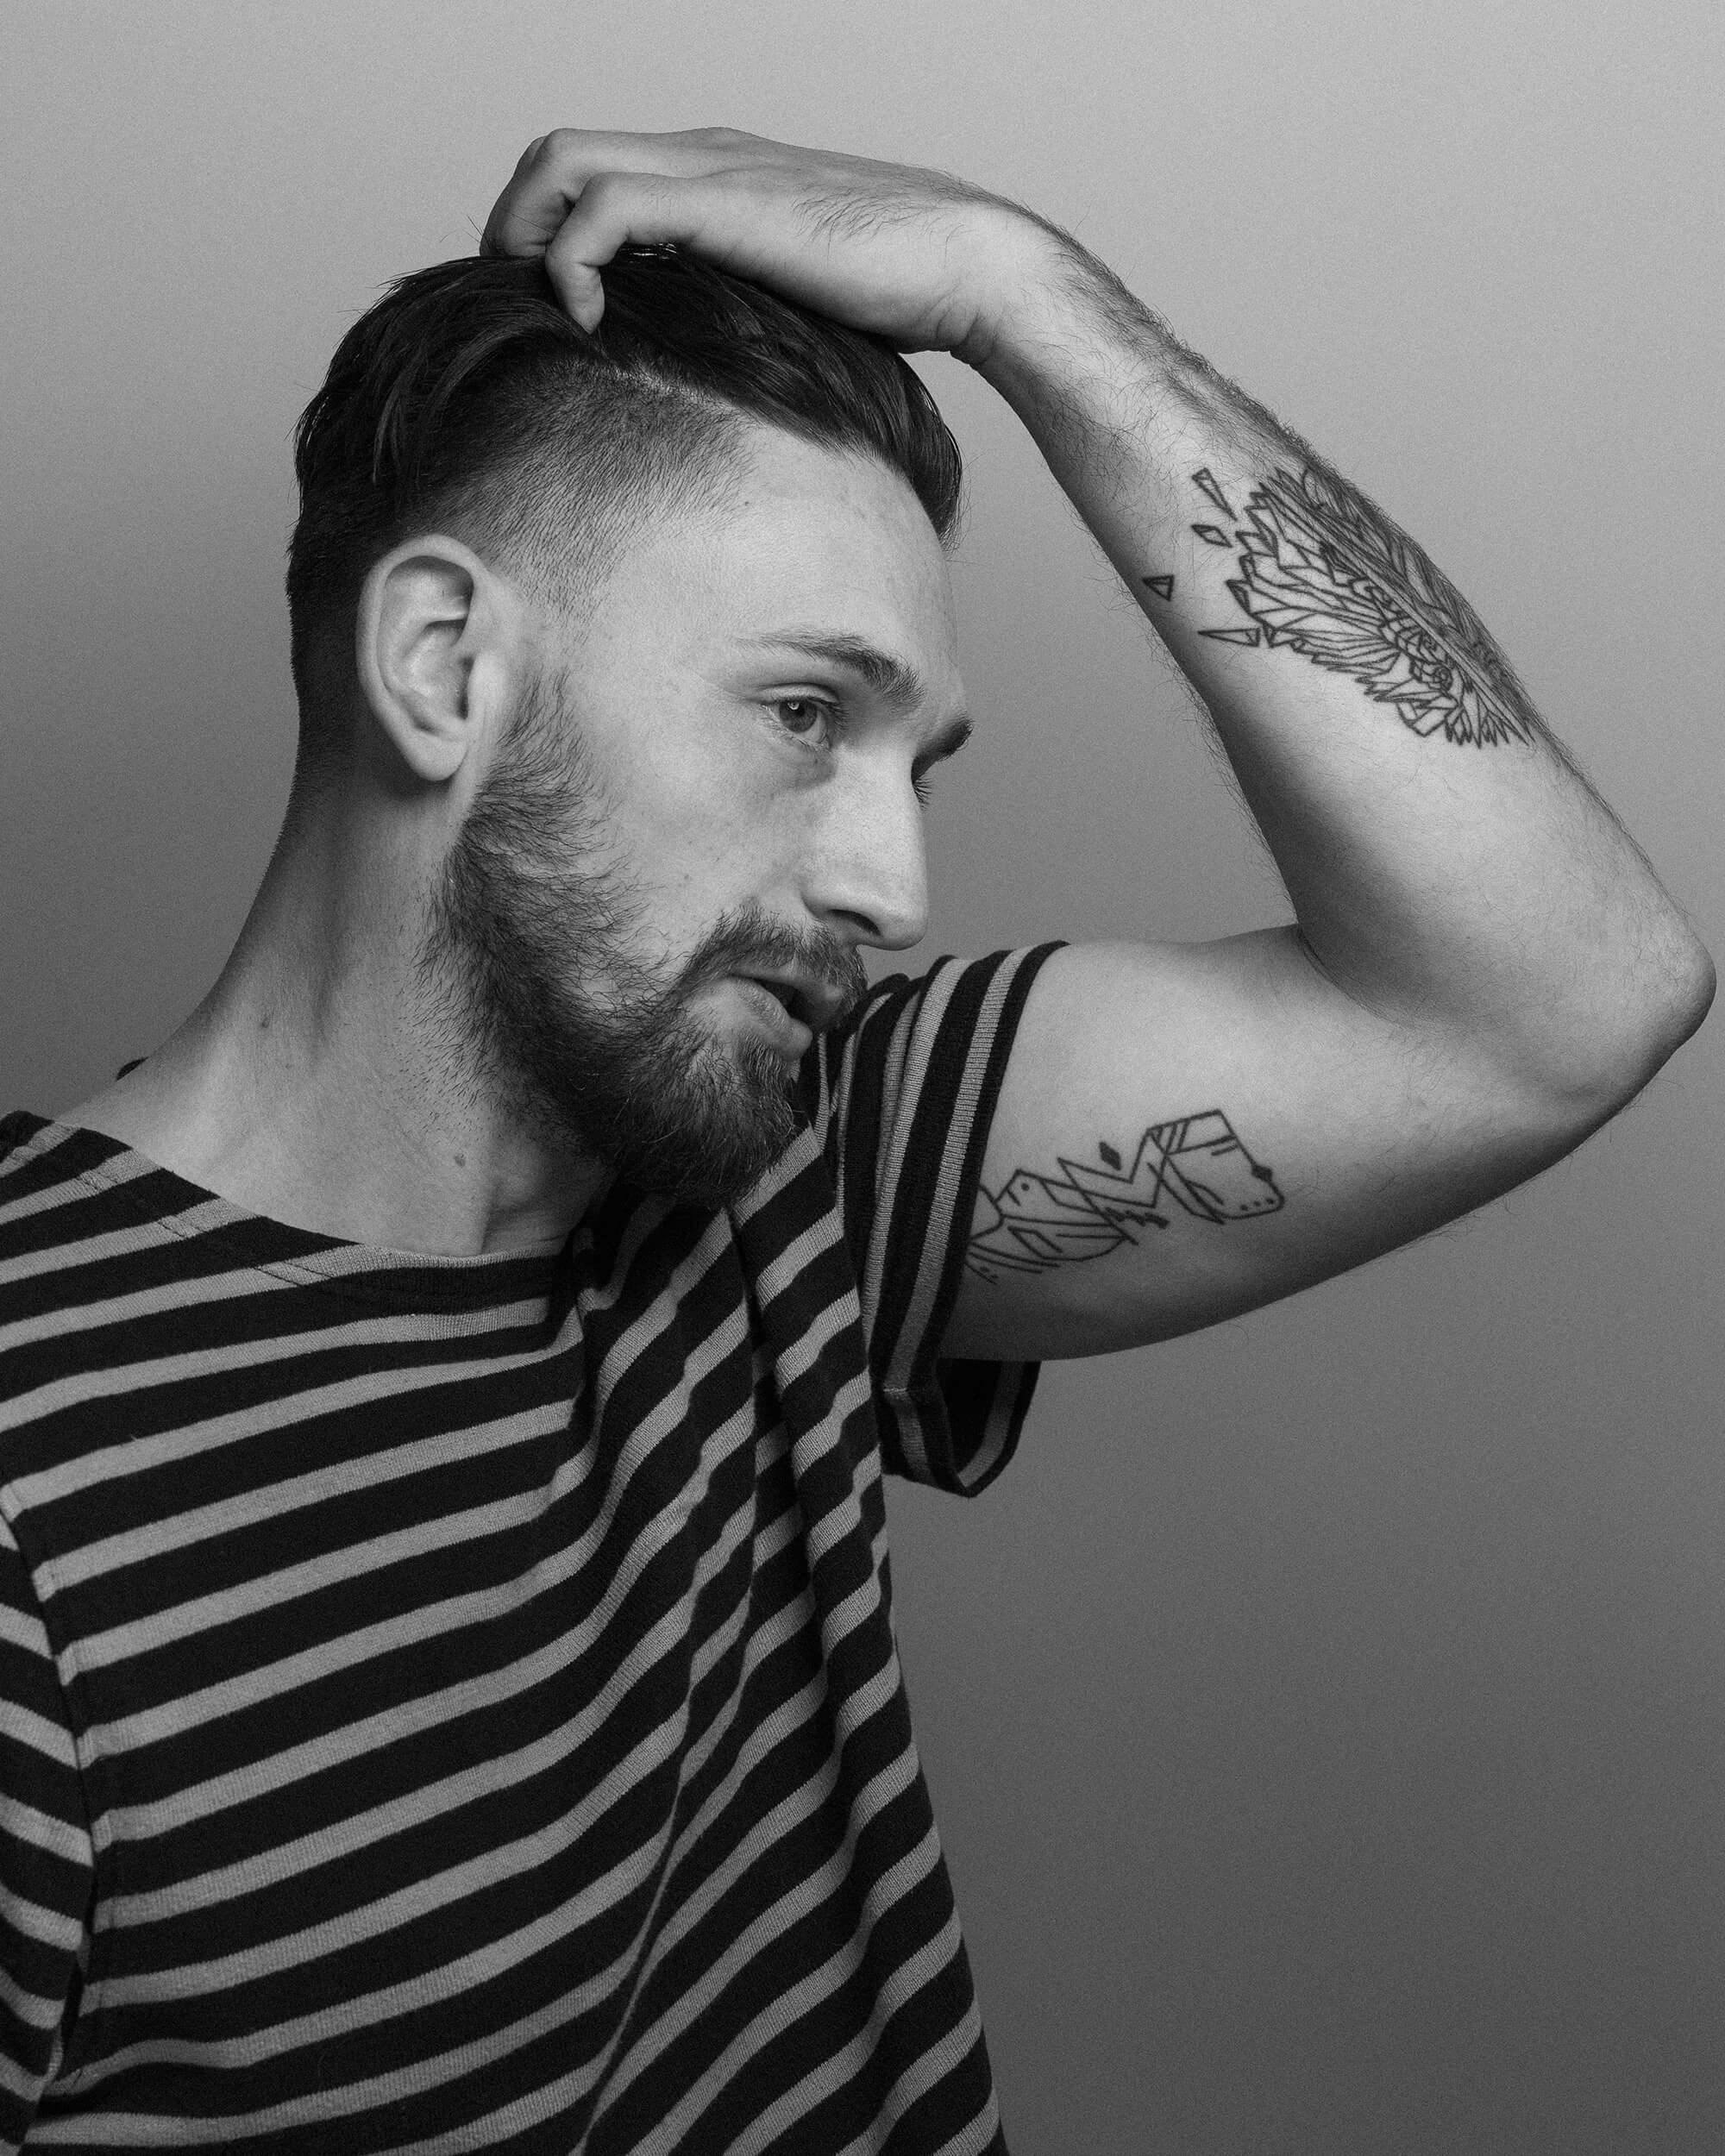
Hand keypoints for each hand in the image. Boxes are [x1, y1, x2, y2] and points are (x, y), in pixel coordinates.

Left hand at [480, 127, 1048, 365]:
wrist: (968, 266)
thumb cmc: (902, 298)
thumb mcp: (794, 305)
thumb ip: (741, 313)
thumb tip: (707, 381)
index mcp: (716, 172)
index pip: (591, 170)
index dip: (547, 232)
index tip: (550, 311)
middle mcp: (702, 155)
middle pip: (555, 153)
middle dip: (515, 227)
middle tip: (522, 309)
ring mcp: (710, 170)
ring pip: (561, 161)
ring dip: (527, 235)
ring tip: (545, 311)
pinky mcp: (724, 204)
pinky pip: (606, 208)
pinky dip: (575, 261)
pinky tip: (594, 320)